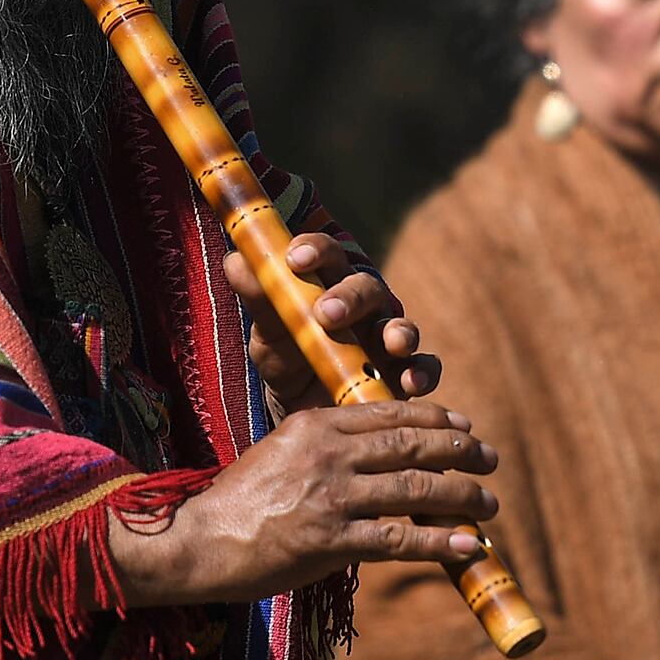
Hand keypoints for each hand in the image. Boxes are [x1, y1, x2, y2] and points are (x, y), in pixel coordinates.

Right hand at [107, 401, 495, 606]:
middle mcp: (328, 454)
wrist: (195, 541)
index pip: (391, 413)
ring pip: (417, 488)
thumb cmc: (238, 502)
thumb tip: (376, 454)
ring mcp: (332, 497)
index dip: (437, 418)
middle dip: (461, 450)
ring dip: (463, 496)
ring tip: (489, 504)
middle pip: (413, 444)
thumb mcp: (281, 452)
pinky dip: (442, 542)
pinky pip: (401, 539)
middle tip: (490, 458)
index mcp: (315, 424)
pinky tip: (470, 546)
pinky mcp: (331, 541)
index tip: (465, 424)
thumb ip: (326, 447)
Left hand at [225, 232, 443, 407]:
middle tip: (327, 313)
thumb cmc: (288, 357)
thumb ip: (260, 297)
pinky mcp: (404, 373)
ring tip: (390, 342)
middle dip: (351, 298)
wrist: (303, 409)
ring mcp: (388, 338)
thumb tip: (236, 259)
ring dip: (399, 332)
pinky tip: (412, 384)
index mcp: (330, 282)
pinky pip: (424, 368)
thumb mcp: (268, 331)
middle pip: (368, 288)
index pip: (328, 254)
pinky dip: (422, 373)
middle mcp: (365, 305)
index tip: (295, 258)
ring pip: (401, 326)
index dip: (316, 250)